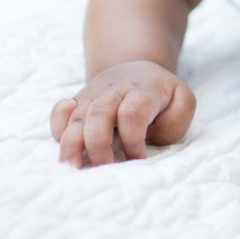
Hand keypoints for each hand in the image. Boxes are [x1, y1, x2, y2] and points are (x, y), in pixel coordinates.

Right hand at [50, 60, 195, 166]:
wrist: (137, 70)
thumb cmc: (161, 96)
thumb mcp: (182, 100)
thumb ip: (176, 119)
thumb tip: (150, 137)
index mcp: (144, 91)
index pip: (133, 113)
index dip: (133, 140)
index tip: (138, 159)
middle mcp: (115, 92)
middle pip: (99, 113)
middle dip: (99, 145)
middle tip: (105, 169)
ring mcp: (93, 96)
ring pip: (76, 117)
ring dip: (71, 144)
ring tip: (72, 167)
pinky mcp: (77, 103)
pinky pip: (59, 112)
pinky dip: (57, 126)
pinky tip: (62, 139)